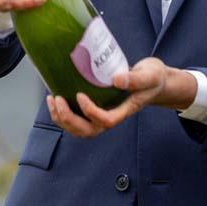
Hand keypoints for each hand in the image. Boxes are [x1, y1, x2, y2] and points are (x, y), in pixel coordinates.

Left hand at [46, 57, 197, 137]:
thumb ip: (135, 78)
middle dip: (69, 119)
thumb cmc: (153, 78)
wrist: (154, 80)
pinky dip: (62, 112)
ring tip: (52, 99)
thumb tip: (116, 79)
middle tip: (58, 99)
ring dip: (62, 118)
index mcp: (125, 110)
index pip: (106, 121)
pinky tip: (55, 96)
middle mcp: (112, 115)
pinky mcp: (96, 107)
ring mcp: (103, 113)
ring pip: (79, 128)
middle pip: (88, 131)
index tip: (80, 95)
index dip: (90, 112)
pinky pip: (77, 118)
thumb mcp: (150, 75)